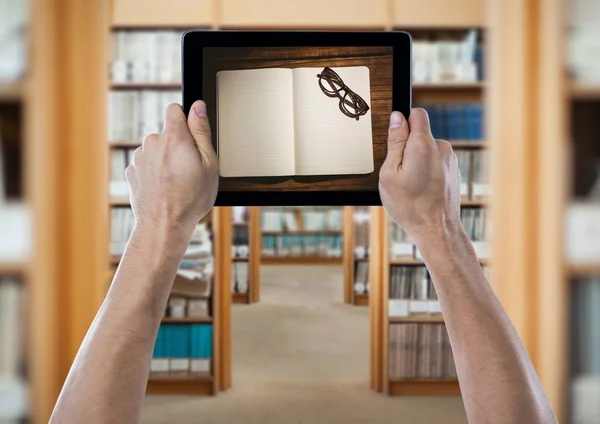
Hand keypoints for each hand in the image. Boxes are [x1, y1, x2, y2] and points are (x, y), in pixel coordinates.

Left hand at [126, 101, 217, 232]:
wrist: (164, 225)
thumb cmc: (190, 198)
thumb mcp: (208, 164)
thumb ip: (201, 131)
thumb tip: (198, 107)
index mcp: (174, 137)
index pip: (175, 109)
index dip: (185, 120)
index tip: (192, 137)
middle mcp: (152, 143)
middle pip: (166, 133)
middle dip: (177, 145)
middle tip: (189, 169)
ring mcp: (139, 157)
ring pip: (155, 149)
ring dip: (165, 160)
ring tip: (176, 182)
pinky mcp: (132, 171)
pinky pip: (146, 164)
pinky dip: (154, 172)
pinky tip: (164, 188)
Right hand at [379, 108, 460, 240]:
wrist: (437, 230)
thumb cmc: (410, 206)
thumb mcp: (390, 173)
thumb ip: (395, 142)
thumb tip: (397, 118)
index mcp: (424, 145)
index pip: (416, 114)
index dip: (402, 122)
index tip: (395, 140)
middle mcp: (441, 148)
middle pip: (420, 135)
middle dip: (407, 148)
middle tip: (399, 173)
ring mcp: (450, 160)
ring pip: (427, 150)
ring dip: (417, 162)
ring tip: (411, 186)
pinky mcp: (453, 171)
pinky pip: (435, 163)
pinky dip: (426, 172)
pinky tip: (421, 191)